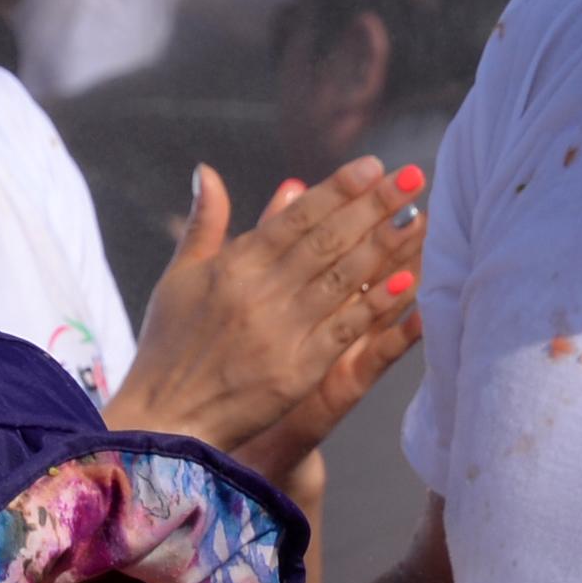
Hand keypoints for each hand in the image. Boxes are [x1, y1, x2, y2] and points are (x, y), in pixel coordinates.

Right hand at [111, 160, 424, 454]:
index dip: (338, 189)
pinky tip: (406, 282)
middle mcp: (261, 291)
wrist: (165, 417)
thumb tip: (207, 171)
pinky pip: (346, 329)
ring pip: (342, 277)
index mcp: (234, 264)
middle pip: (328, 239)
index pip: (297, 217)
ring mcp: (282, 330)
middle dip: (373, 205)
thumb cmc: (168, 345)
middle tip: (411, 176)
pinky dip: (376, 305)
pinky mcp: (298, 369)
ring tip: (416, 216)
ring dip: (384, 245)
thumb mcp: (178, 276)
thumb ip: (203, 222)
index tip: (373, 166)